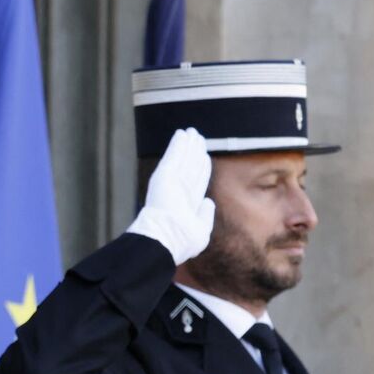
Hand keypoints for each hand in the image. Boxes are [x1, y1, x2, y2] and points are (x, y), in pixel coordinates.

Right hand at [126, 127, 215, 263]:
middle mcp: (179, 190)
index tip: (204, 156)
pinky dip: (177, 145)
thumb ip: (206, 214)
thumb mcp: (202, 230)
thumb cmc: (183, 241)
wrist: (165, 240)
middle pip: (190, 166)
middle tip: (198, 137)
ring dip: (188, 144)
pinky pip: (173, 156)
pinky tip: (181, 134)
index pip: (196, 180)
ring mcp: (171, 182)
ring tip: (192, 132)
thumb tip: (209, 201)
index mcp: (186, 203)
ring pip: (184, 158)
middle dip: (194, 152)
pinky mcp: (164, 176)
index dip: (201, 167)